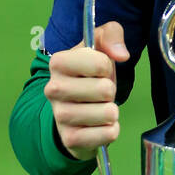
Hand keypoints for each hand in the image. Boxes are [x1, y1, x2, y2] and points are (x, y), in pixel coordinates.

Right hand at [44, 21, 129, 159]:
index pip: (100, 63)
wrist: (75, 111)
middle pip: (105, 89)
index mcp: (58, 62)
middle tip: (99, 93)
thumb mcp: (100, 46)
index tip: (98, 71)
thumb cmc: (90, 75)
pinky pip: (108, 134)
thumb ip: (111, 35)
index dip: (107, 66)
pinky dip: (111, 130)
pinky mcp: (71, 139)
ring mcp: (60, 116)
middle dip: (110, 91)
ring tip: (98, 108)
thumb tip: (121, 54)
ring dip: (111, 111)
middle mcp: (53, 89)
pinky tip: (98, 125)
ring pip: (108, 113)